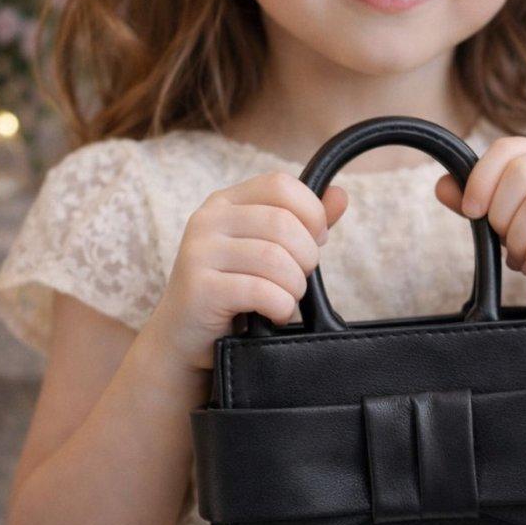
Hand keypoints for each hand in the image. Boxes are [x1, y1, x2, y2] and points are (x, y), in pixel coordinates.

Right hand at [148, 171, 347, 372]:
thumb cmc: (233, 291)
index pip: (280, 185)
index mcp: (226, 202)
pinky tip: (275, 315)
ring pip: (275, 258)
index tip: (315, 241)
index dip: (311, 212)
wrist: (185, 339)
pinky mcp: (200, 288)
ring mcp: (200, 252)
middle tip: (297, 280)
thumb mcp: (267, 250)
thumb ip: (303, 224)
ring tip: (286, 299)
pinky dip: (281, 307)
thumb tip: (340, 195)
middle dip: (306, 257)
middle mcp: (208, 219)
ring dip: (294, 286)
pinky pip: (260, 291)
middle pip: (283, 223)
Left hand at [434, 135, 525, 325]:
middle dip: (501, 215)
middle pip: (523, 172)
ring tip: (521, 260)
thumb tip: (442, 185)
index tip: (471, 213)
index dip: (481, 179)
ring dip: (521, 239)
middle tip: (504, 244)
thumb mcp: (516, 225)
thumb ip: (482, 205)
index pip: (509, 148)